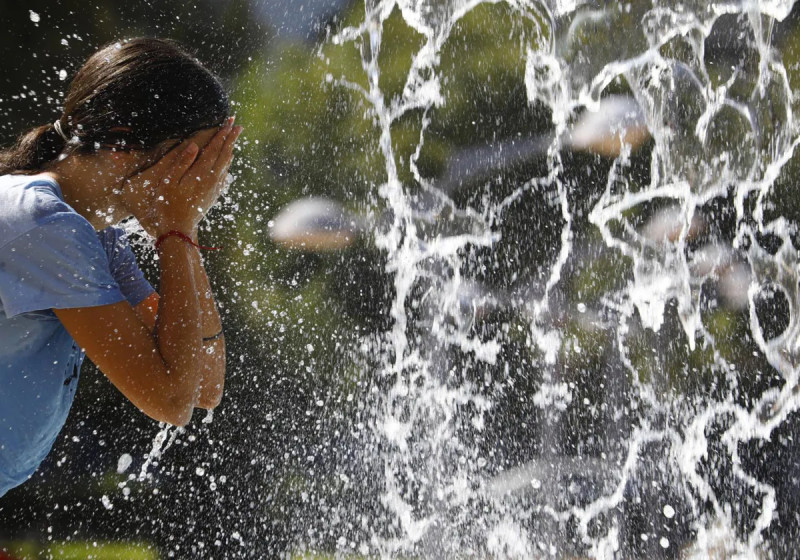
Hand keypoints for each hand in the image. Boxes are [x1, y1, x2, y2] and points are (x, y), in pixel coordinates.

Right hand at [120, 118, 242, 236]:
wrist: (178, 230)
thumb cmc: (168, 205)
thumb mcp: (169, 182)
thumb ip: (182, 163)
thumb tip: (194, 146)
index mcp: (201, 173)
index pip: (215, 148)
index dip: (222, 134)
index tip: (229, 122)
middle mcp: (212, 179)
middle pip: (224, 154)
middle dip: (231, 138)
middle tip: (237, 125)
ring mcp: (214, 188)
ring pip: (226, 164)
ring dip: (230, 149)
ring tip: (233, 139)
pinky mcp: (213, 195)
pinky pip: (223, 175)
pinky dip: (226, 164)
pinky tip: (226, 162)